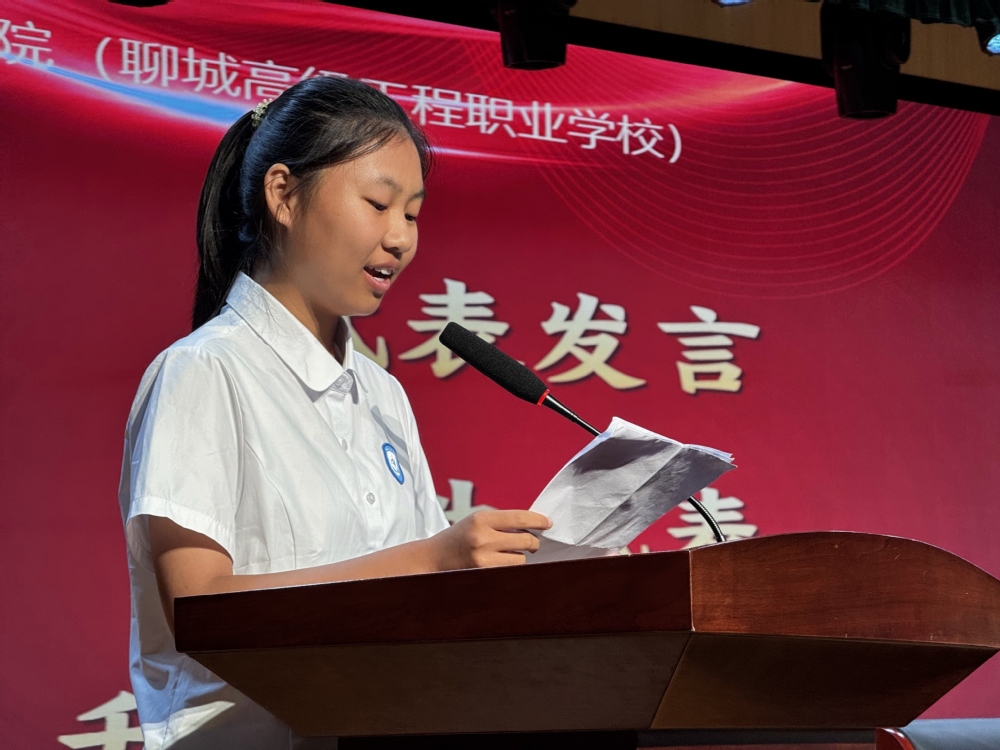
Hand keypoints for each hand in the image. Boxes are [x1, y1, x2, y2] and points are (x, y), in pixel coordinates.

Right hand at [430, 509, 551, 569]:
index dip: (538, 520)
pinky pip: (511, 570)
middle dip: (533, 542)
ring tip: (506, 553)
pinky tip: (501, 562)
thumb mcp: (477, 521)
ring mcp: (483, 558)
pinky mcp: (484, 574)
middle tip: (532, 543)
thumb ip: (502, 522)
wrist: (433, 557)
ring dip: (519, 556)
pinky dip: (510, 566)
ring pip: (521, 558)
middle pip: (526, 539)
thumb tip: (534, 525)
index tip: (548, 523)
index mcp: (481, 519)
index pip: (520, 517)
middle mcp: (483, 538)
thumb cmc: (459, 537)